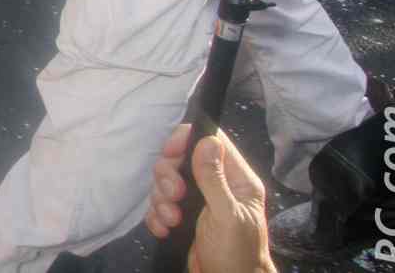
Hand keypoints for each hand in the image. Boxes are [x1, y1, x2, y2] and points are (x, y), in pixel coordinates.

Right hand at [146, 127, 276, 272]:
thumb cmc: (237, 255)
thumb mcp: (227, 216)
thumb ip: (215, 179)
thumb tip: (207, 140)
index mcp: (236, 180)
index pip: (211, 141)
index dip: (186, 140)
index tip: (170, 153)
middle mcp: (216, 185)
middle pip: (180, 160)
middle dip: (168, 177)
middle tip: (173, 197)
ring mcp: (197, 200)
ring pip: (166, 182)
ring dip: (161, 201)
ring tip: (172, 221)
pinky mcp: (181, 216)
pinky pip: (159, 204)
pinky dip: (157, 215)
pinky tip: (166, 229)